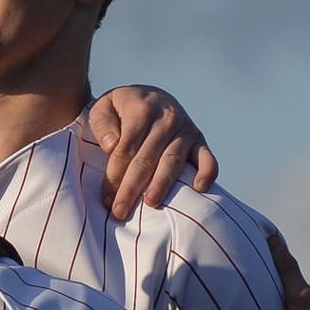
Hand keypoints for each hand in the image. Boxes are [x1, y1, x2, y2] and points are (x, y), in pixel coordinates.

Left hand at [89, 86, 218, 219]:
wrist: (149, 96)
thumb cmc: (121, 110)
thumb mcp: (103, 108)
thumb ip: (102, 124)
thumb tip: (111, 145)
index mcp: (141, 110)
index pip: (126, 149)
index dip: (114, 176)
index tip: (106, 199)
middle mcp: (166, 119)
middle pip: (146, 159)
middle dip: (131, 188)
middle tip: (120, 212)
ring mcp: (185, 130)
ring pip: (172, 162)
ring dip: (161, 185)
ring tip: (150, 204)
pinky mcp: (199, 140)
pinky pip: (207, 158)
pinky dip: (207, 173)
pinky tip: (198, 188)